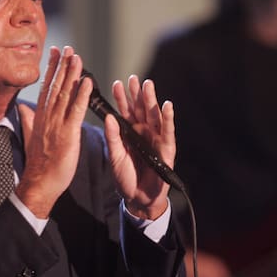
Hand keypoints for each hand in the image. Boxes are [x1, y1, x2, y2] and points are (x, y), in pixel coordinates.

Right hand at [16, 46, 91, 217]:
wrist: (40, 183)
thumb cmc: (39, 164)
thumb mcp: (31, 137)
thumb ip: (28, 120)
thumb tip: (23, 107)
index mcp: (40, 117)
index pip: (46, 88)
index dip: (52, 69)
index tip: (56, 53)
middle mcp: (47, 117)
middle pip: (55, 86)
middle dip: (62, 66)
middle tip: (68, 48)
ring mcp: (57, 125)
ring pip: (65, 94)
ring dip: (72, 74)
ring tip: (77, 57)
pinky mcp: (68, 134)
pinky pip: (76, 111)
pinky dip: (81, 95)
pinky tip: (87, 82)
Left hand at [104, 76, 174, 218]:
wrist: (137, 198)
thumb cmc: (125, 177)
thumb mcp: (115, 155)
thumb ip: (112, 136)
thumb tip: (108, 117)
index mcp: (130, 132)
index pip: (125, 111)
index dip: (122, 98)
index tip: (117, 83)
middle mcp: (143, 132)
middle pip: (141, 109)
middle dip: (137, 94)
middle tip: (134, 78)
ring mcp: (155, 139)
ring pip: (154, 116)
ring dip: (152, 100)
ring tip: (148, 84)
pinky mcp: (166, 148)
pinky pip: (167, 131)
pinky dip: (167, 118)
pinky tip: (166, 105)